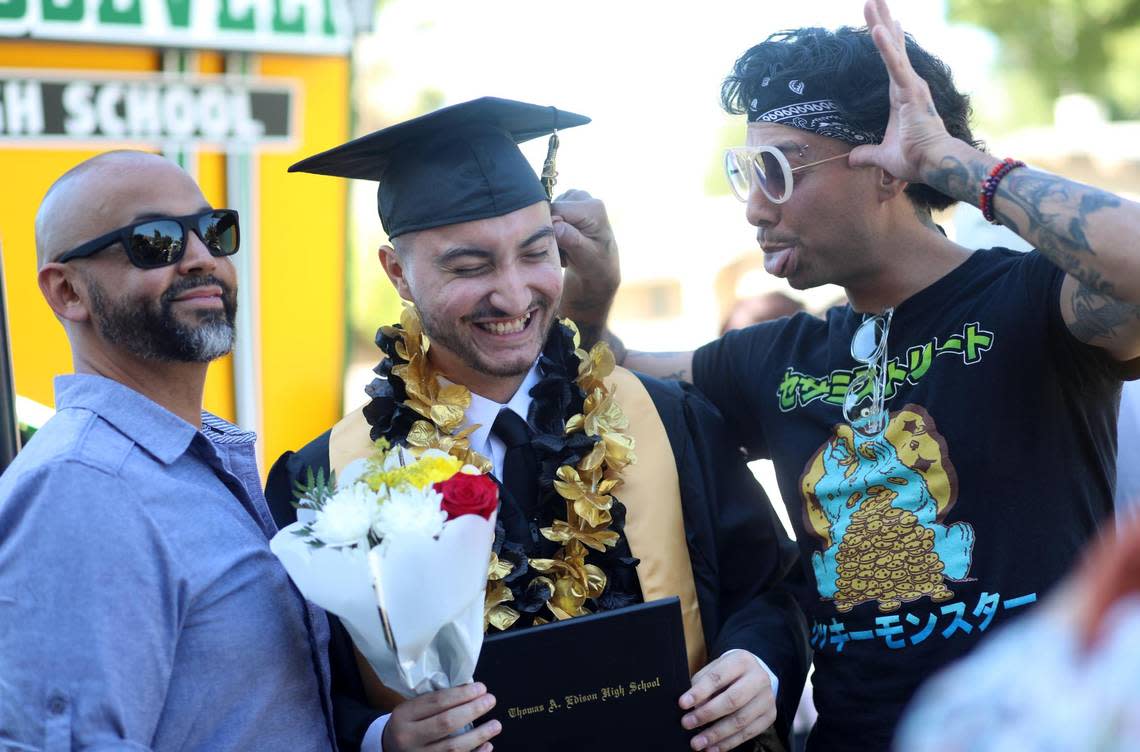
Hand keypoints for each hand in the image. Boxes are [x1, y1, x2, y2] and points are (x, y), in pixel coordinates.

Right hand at [381, 683, 500, 751]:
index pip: (436, 702)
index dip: (462, 694)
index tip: (481, 688)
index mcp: (404, 715)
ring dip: (479, 735)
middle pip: (446, 723)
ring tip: (496, 725)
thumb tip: (471, 691)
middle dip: (472, 710)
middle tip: (491, 700)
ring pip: (453, 747)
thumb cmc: (408, 724)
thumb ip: (436, 701)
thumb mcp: (413, 708)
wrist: (389, 749)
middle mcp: (409, 738)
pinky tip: (488, 746)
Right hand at [551, 189, 620, 328]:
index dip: (549, 228)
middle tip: (563, 251)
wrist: (601, 266)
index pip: (556, 210)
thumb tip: (555, 225)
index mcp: (592, 207)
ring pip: (547, 212)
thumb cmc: (596, 264)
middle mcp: (583, 196)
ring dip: (552, 232)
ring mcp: (574, 197)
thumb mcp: (586, 256)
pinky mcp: (565, 201)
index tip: (557, 248)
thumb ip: (571, 239)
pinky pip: (549, 213)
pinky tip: (563, 241)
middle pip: (550, 209)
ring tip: (565, 249)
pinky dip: (552, 229)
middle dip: (551, 231)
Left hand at [679, 650, 775, 751]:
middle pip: (732, 700)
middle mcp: (759, 678)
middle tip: (687, 724)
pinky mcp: (770, 716)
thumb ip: (703, 684)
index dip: (700, 692)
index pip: (718, 677)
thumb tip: (693, 707)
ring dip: (716, 735)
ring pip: (741, 721)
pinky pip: (748, 733)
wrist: (756, 674)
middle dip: (707, 714)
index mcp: (742, 661)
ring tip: (697, 743)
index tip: (683, 704)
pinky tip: (713, 748)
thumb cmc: (729, 673)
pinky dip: (728, 743)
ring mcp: (767, 698)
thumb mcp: (715, 669)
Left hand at [848, 0, 955, 182]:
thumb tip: (851, 160)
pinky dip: (886, 47)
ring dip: (881, 24)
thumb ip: (866, 154)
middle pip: (892, 46)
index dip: (887, 41)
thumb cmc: (915, 159)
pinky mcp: (910, 91)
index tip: (881, 21)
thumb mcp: (883, 156)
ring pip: (892, 49)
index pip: (892, 61)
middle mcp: (908, 84)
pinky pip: (895, 65)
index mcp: (902, 95)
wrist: (934, 165)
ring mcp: (910, 85)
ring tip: (871, 0)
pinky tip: (876, 29)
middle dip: (881, 21)